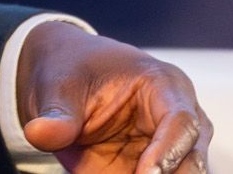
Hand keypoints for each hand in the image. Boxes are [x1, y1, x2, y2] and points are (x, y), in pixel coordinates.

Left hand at [18, 22, 210, 172]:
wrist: (62, 74)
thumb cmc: (69, 69)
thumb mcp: (56, 86)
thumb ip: (56, 114)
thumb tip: (39, 135)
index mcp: (163, 85)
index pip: (182, 122)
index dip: (168, 152)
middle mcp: (178, 118)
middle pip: (193, 159)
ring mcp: (170, 147)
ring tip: (117, 173)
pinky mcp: (153, 169)